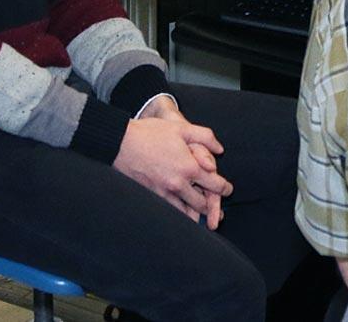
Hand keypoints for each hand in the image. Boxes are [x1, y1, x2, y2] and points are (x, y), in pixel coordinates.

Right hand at [115, 116, 233, 226]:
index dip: (225, 188)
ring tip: (201, 218)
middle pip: (202, 203)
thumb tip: (220, 149)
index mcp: (190, 167)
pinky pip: (169, 211)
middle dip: (212, 207)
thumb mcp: (182, 128)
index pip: (215, 185)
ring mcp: (163, 193)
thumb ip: (206, 137)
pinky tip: (180, 214)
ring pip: (185, 213)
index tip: (228, 190)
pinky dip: (178, 214)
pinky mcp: (151, 197)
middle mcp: (178, 184)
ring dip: (195, 215)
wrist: (120, 143)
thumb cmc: (151, 133)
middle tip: (217, 210)